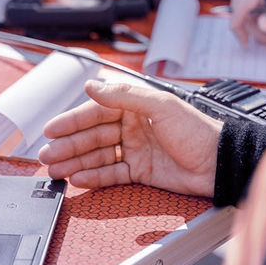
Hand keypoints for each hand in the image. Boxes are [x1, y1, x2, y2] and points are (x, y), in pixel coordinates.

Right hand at [38, 80, 222, 196]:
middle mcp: (132, 127)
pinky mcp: (140, 172)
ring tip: (55, 170)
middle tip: (46, 155)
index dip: (72, 121)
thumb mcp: (161, 106)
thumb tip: (93, 85)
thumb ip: (124, 96)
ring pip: (98, 156)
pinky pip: (111, 174)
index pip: (96, 112)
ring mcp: (135, 150)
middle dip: (68, 145)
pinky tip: (78, 179)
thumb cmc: (196, 130)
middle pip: (92, 136)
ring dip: (75, 162)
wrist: (219, 162)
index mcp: (135, 107)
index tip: (51, 129)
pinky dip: (94, 177)